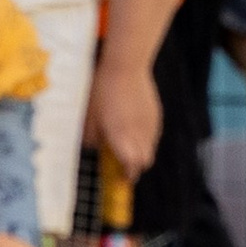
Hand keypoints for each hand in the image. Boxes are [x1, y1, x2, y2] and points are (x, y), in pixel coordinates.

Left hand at [87, 55, 161, 178]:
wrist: (126, 66)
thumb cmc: (102, 90)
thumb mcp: (89, 115)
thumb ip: (91, 137)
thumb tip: (93, 148)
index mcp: (122, 137)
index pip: (132, 165)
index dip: (129, 176)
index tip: (123, 180)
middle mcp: (140, 134)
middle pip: (145, 161)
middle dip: (136, 167)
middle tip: (124, 166)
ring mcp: (151, 124)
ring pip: (151, 148)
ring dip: (141, 152)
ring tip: (128, 146)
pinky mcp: (156, 114)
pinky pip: (154, 133)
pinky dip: (146, 138)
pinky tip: (134, 128)